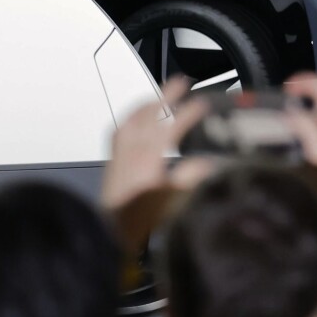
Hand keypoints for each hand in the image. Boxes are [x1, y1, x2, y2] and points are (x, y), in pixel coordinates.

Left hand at [101, 76, 207, 213]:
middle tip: (180, 82)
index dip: (188, 113)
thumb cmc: (141, 220)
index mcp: (150, 161)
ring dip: (147, 104)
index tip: (203, 102)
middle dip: (165, 97)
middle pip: (149, 117)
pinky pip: (120, 130)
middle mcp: (132, 153)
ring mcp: (120, 155)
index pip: (171, 127)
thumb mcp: (174, 202)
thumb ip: (191, 179)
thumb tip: (209, 162)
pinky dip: (130, 118)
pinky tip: (135, 118)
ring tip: (160, 95)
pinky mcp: (113, 161)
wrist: (107, 234)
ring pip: (132, 121)